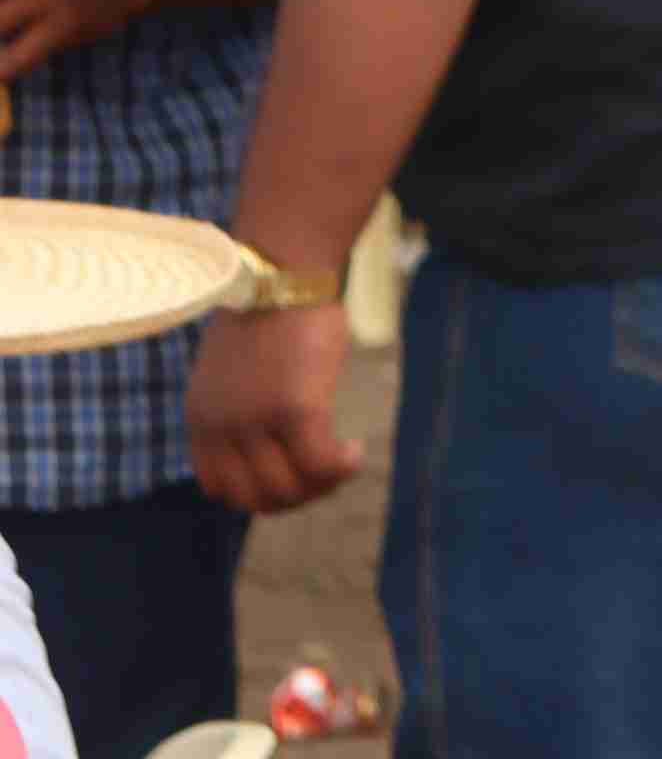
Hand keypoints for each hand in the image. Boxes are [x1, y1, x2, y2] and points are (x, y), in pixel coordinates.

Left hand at [188, 303, 362, 512]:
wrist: (284, 271)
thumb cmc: (270, 310)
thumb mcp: (237, 367)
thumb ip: (240, 405)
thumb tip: (272, 436)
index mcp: (200, 418)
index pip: (220, 488)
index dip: (260, 493)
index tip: (293, 473)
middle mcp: (220, 427)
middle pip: (255, 498)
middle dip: (295, 497)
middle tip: (326, 474)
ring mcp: (254, 421)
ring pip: (288, 488)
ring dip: (321, 486)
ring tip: (342, 462)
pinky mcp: (294, 409)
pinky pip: (320, 465)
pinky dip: (340, 468)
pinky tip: (353, 452)